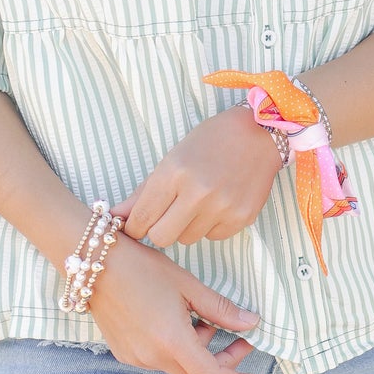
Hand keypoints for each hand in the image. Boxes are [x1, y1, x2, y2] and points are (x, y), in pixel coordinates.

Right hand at [91, 230, 263, 373]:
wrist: (94, 263)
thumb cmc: (142, 268)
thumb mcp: (188, 285)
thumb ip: (221, 309)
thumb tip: (251, 323)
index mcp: (171, 341)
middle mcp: (152, 357)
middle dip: (223, 362)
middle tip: (240, 340)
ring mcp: (136, 358)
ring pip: (179, 367)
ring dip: (199, 350)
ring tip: (202, 319)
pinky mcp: (125, 353)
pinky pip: (160, 360)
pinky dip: (177, 348)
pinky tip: (178, 322)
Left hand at [111, 105, 282, 246]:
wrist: (259, 133)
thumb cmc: (209, 141)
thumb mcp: (172, 159)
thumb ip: (143, 192)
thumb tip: (114, 217)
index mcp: (174, 173)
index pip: (140, 219)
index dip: (135, 226)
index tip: (138, 224)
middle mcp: (197, 192)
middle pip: (161, 237)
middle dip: (160, 230)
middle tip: (168, 215)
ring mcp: (222, 207)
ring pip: (188, 239)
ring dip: (187, 226)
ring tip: (199, 201)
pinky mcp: (242, 218)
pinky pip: (213, 236)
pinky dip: (211, 225)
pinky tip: (219, 203)